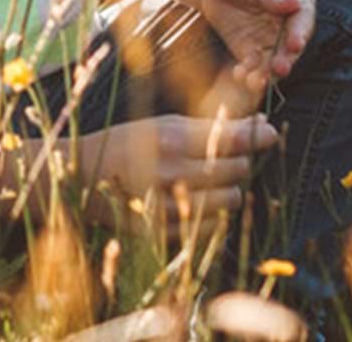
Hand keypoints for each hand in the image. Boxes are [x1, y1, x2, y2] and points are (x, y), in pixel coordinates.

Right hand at [71, 114, 278, 236]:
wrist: (82, 176)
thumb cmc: (127, 142)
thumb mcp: (163, 123)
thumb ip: (209, 125)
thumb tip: (259, 121)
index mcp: (170, 139)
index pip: (232, 138)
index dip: (257, 135)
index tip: (268, 132)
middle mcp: (171, 172)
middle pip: (236, 169)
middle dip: (239, 161)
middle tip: (226, 157)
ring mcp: (168, 205)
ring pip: (231, 199)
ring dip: (230, 188)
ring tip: (213, 181)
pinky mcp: (164, 230)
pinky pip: (213, 225)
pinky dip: (215, 213)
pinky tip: (199, 200)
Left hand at [194, 0, 314, 92]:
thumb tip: (292, 5)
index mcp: (299, 1)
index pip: (303, 20)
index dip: (300, 33)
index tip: (295, 44)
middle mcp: (289, 25)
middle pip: (291, 47)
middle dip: (286, 59)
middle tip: (278, 69)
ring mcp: (270, 40)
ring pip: (274, 62)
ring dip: (267, 73)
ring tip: (255, 80)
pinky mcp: (250, 50)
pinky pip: (253, 66)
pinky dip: (248, 72)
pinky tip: (240, 75)